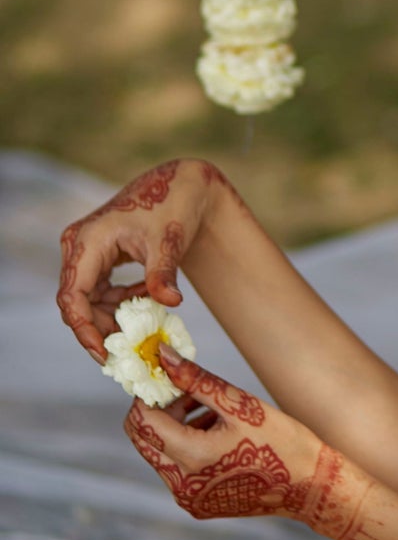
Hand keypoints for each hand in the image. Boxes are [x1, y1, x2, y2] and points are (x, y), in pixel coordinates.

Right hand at [57, 159, 234, 363]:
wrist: (183, 185)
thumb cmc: (175, 206)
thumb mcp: (169, 242)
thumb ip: (163, 273)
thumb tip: (170, 302)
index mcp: (88, 241)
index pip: (73, 296)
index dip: (85, 329)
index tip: (105, 354)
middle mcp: (80, 246)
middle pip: (78, 302)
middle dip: (100, 329)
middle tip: (127, 352)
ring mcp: (88, 251)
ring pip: (89, 299)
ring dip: (113, 316)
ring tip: (143, 327)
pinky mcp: (99, 256)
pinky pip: (102, 290)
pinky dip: (122, 301)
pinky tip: (148, 299)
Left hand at [124, 346, 376, 539]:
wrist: (310, 487)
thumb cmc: (282, 442)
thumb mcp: (240, 405)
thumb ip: (197, 381)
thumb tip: (164, 356)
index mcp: (192, 458)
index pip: (142, 421)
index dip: (147, 394)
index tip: (166, 376)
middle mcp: (182, 485)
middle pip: (144, 439)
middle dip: (158, 410)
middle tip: (185, 391)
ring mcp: (189, 498)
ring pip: (159, 454)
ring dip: (174, 427)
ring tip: (209, 409)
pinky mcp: (198, 504)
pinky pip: (176, 470)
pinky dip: (186, 447)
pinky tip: (215, 432)